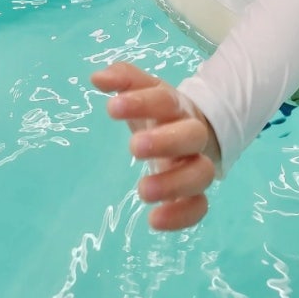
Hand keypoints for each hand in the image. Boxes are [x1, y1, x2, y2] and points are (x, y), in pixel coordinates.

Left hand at [91, 62, 218, 231]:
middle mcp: (191, 135)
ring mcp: (196, 165)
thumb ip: (123, 79)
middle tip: (134, 147)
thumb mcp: (143, 91)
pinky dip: (182, 216)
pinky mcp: (194, 194)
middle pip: (193, 135)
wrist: (189, 133)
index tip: (111, 108)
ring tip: (142, 191)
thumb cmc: (159, 113)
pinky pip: (200, 206)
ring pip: (201, 174)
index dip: (141, 103)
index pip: (165, 100)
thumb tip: (97, 76)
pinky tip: (154, 221)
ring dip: (175, 183)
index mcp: (177, 107)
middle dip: (166, 141)